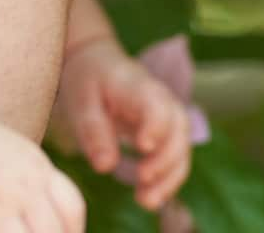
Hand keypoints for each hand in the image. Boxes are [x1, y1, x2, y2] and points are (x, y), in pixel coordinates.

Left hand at [54, 37, 191, 210]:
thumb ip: (93, 131)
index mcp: (137, 86)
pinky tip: (147, 198)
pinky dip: (167, 180)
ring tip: (144, 201)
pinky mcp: (167, 133)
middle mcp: (161, 99)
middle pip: (179, 129)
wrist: (98, 63)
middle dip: (166, 160)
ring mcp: (168, 116)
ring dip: (169, 177)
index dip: (156, 126)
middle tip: (141, 180)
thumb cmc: (88, 80)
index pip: (157, 104)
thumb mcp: (81, 100)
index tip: (143, 146)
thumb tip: (105, 166)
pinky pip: (176, 157)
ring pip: (182, 147)